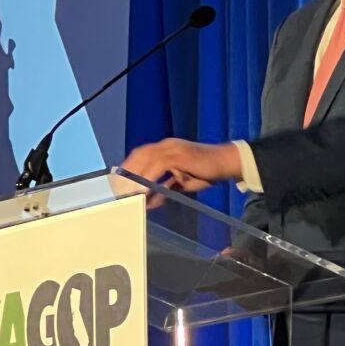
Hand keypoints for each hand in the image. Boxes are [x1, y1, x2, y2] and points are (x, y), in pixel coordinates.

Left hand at [120, 138, 242, 196]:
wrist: (227, 162)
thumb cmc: (207, 172)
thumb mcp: (182, 183)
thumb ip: (165, 189)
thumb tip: (150, 200)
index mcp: (166, 148)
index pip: (141, 155)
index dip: (128, 167)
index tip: (118, 182)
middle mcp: (166, 145)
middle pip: (139, 155)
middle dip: (126, 172)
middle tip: (117, 189)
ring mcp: (173, 148)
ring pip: (146, 159)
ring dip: (135, 177)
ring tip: (127, 192)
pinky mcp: (179, 154)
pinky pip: (158, 166)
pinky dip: (149, 178)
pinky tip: (144, 190)